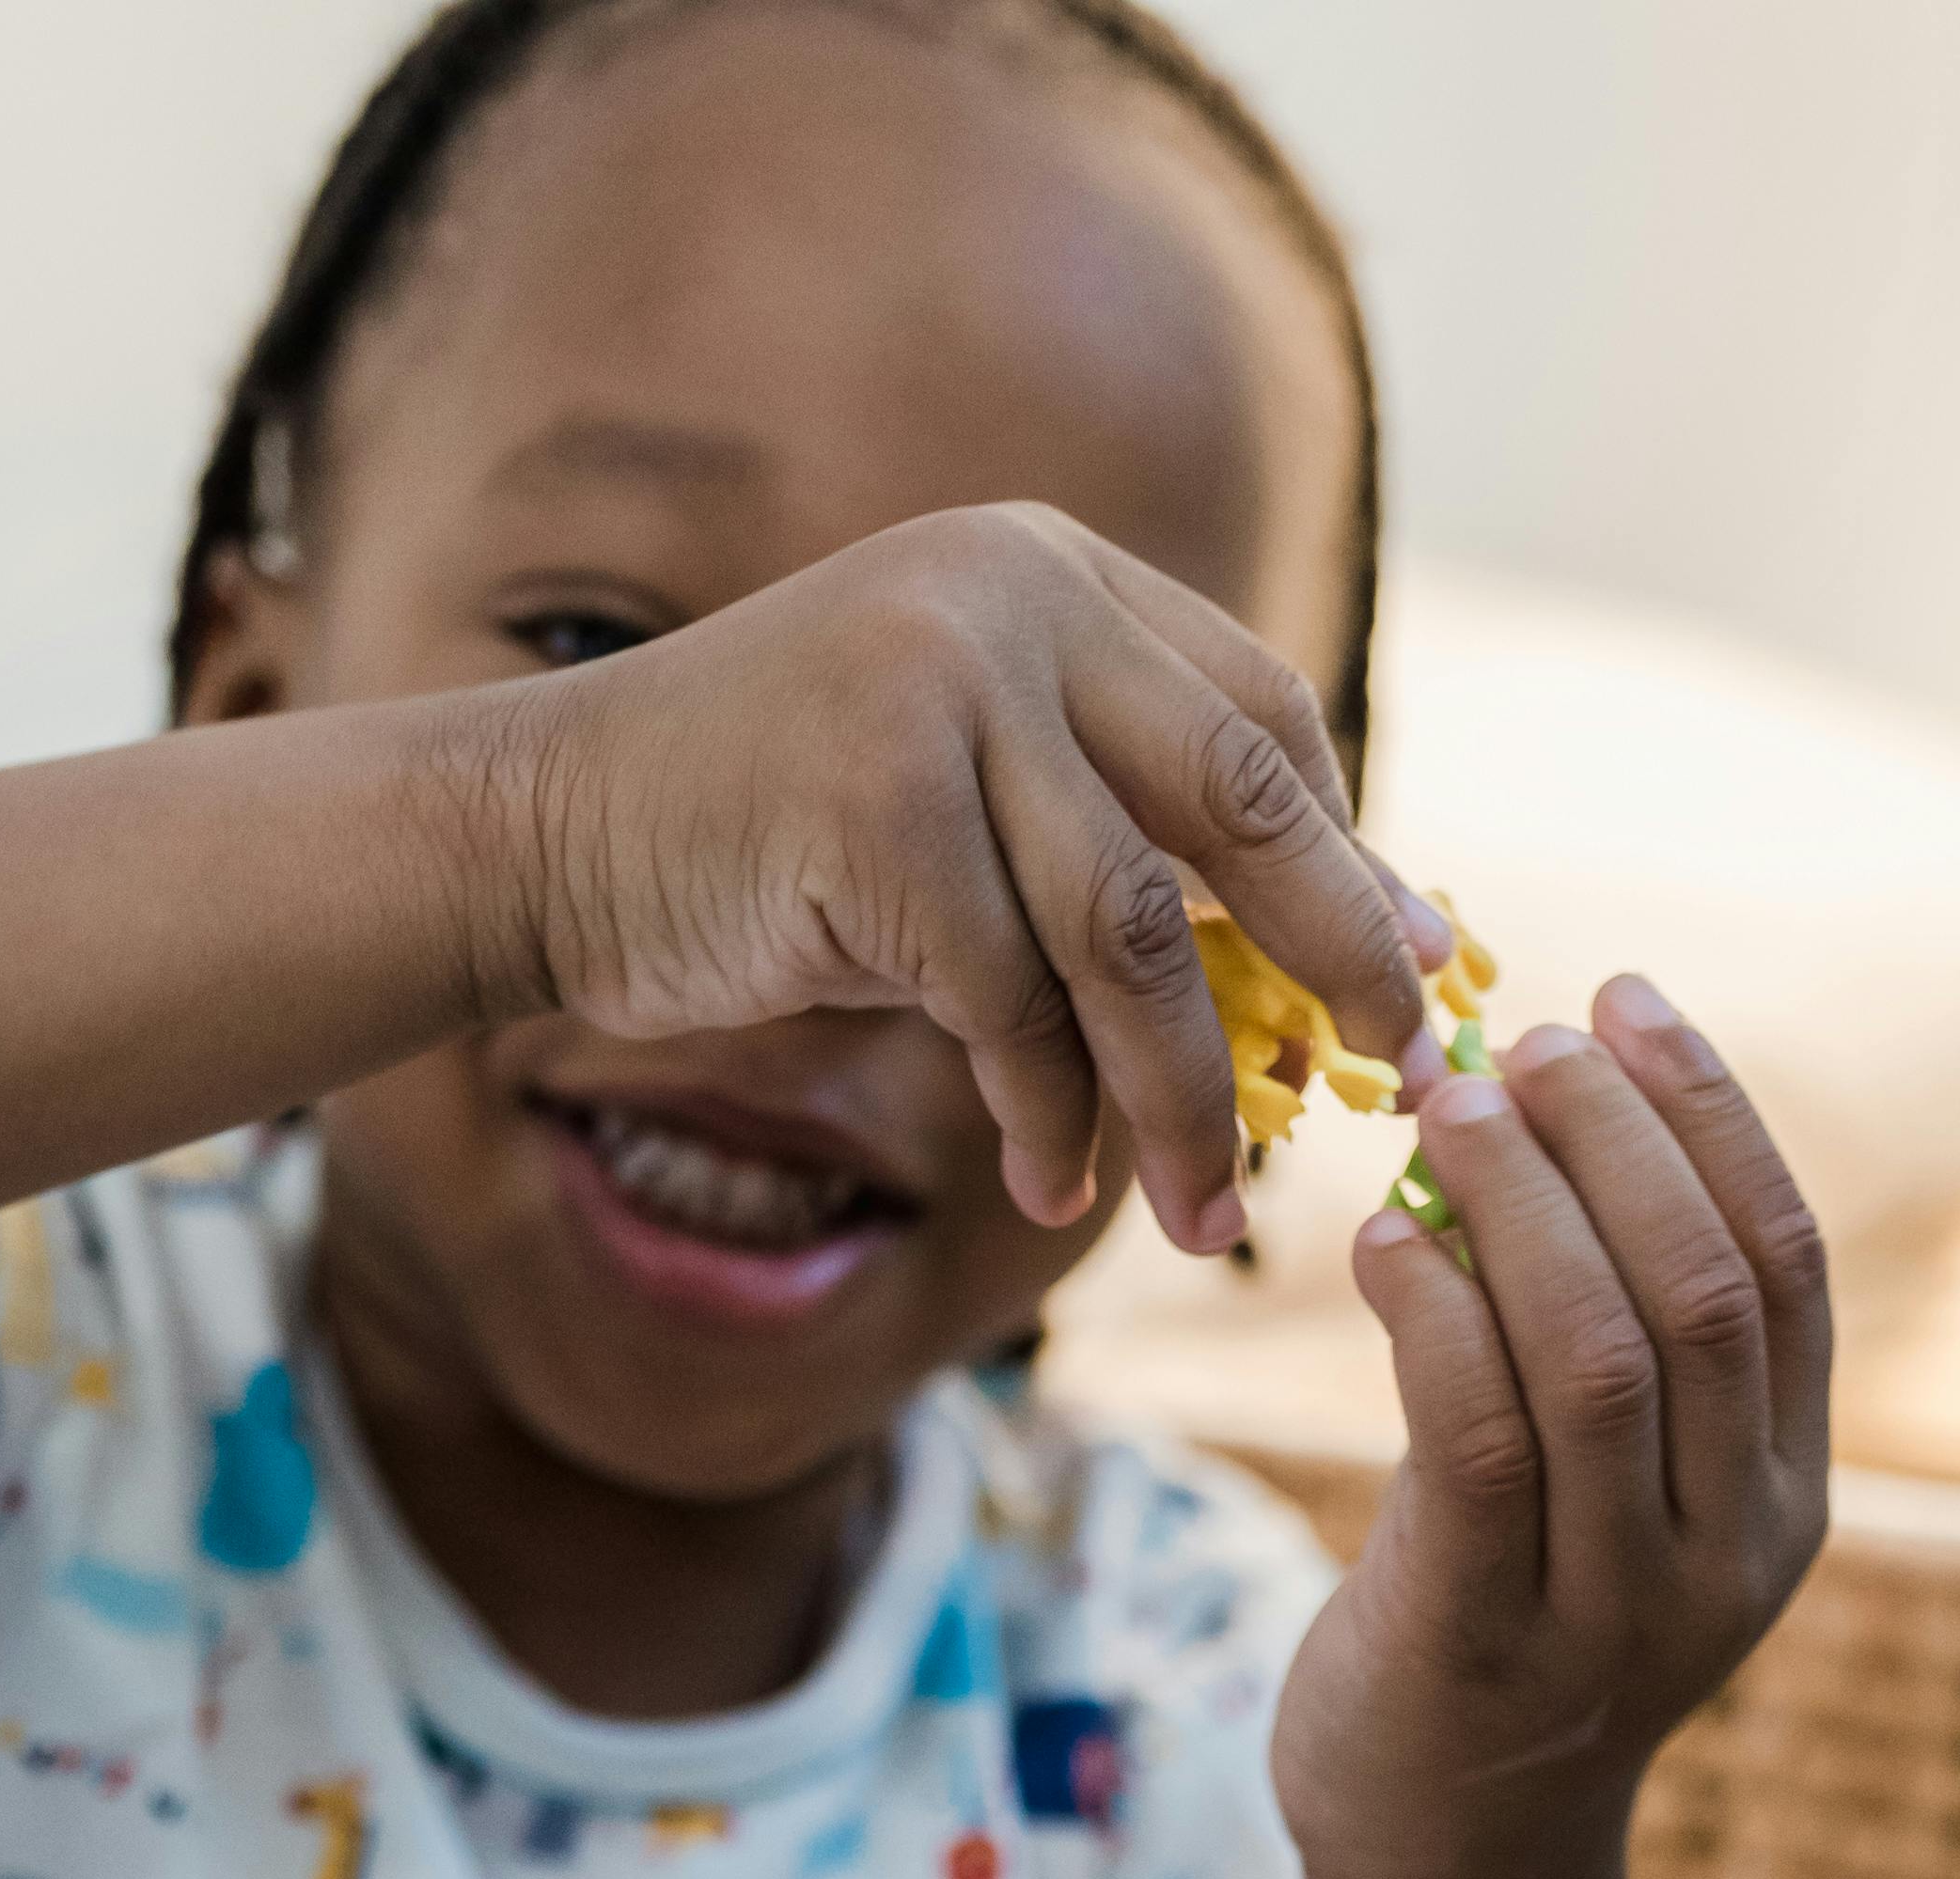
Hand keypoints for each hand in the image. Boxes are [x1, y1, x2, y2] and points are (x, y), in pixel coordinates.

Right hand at [507, 502, 1438, 1254]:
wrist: (551, 832)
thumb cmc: (773, 839)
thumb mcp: (968, 794)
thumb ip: (1113, 834)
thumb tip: (1318, 964)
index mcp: (1058, 575)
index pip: (1264, 716)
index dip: (1350, 859)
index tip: (1409, 979)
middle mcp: (1014, 597)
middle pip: (1243, 800)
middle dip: (1338, 959)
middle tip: (1398, 1084)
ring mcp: (939, 684)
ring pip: (1133, 934)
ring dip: (1179, 1102)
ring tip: (1209, 1222)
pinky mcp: (874, 801)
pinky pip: (1012, 1003)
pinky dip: (1046, 1118)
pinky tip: (1046, 1184)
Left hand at [1269, 986, 1832, 1878]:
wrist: (1449, 1858)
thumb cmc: (1511, 1630)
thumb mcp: (1610, 1495)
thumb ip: (1613, 1344)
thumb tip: (1544, 1114)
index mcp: (1782, 1496)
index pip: (1782, 1264)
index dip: (1710, 1115)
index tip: (1624, 1005)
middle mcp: (1726, 1553)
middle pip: (1701, 1290)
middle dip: (1611, 1138)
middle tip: (1521, 1045)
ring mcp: (1616, 1610)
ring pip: (1598, 1355)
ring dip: (1517, 1204)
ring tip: (1441, 1109)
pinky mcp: (1486, 1642)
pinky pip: (1479, 1441)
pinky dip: (1432, 1315)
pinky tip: (1378, 1245)